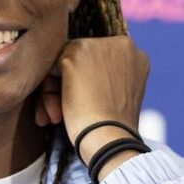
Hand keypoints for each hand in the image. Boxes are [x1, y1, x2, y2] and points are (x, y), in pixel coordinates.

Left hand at [34, 36, 149, 179]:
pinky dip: (47, 93)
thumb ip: (103, 79)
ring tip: (55, 121)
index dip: (87, 88)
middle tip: (59, 119)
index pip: (98, 63)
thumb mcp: (117, 97)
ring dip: (54, 95)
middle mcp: (121, 45)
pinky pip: (50, 68)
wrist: (110, 139)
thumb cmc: (113, 129)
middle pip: (80, 61)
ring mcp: (98, 46)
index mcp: (135, 56)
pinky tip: (55, 115)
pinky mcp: (76, 54)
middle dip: (67, 90)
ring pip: (63, 64)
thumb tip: (76, 77)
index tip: (84, 111)